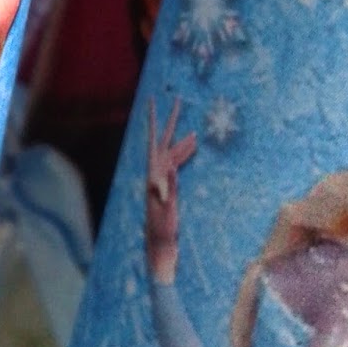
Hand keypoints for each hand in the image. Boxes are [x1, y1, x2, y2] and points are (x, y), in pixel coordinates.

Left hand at [145, 98, 195, 284]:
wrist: (160, 246)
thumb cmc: (162, 229)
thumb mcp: (166, 208)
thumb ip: (168, 188)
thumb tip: (170, 168)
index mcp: (153, 173)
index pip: (154, 141)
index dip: (153, 121)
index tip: (153, 102)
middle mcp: (155, 172)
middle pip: (164, 142)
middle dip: (170, 122)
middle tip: (176, 100)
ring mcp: (162, 179)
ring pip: (173, 153)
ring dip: (182, 142)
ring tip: (195, 131)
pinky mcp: (168, 186)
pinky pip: (177, 164)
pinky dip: (185, 154)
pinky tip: (192, 148)